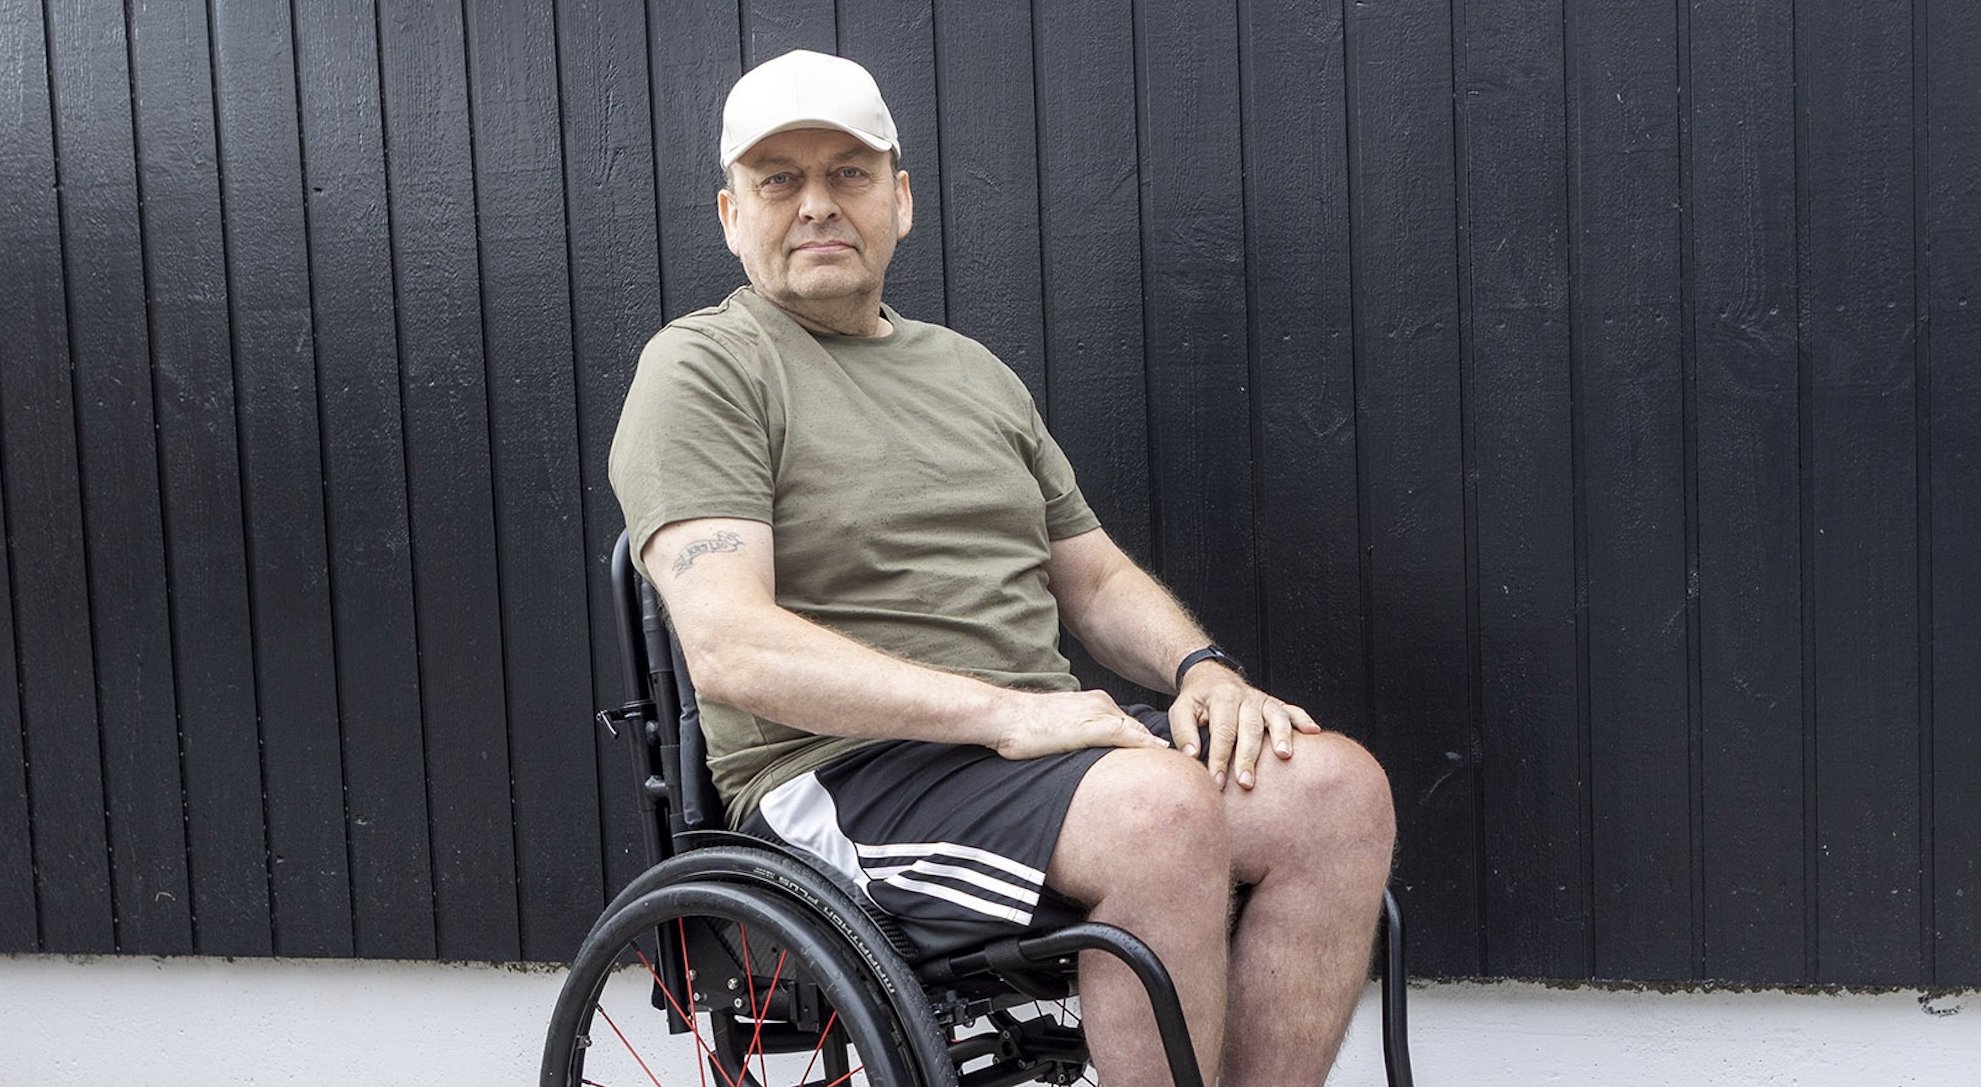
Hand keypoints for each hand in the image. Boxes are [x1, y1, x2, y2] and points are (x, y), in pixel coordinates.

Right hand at [991, 689, 1171, 760]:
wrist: (1004, 716)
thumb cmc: (1024, 727)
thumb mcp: (1058, 730)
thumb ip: (1077, 738)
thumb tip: (1085, 757)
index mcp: (1094, 704)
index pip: (1129, 725)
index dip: (1146, 742)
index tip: (1164, 758)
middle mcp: (1100, 705)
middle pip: (1138, 728)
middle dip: (1158, 747)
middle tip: (1183, 763)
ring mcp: (1096, 715)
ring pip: (1137, 732)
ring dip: (1157, 749)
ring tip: (1180, 765)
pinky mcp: (1090, 728)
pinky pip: (1125, 737)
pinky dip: (1145, 746)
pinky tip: (1160, 756)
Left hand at [1168, 667, 1321, 789]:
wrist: (1212, 677)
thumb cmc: (1197, 700)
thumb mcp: (1181, 710)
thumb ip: (1184, 732)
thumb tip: (1192, 755)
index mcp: (1221, 698)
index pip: (1222, 731)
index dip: (1219, 758)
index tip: (1217, 780)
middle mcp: (1245, 697)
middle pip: (1249, 728)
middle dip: (1248, 757)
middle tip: (1246, 782)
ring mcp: (1262, 700)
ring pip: (1275, 717)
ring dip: (1281, 736)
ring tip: (1283, 756)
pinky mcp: (1274, 704)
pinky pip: (1292, 710)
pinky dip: (1303, 720)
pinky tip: (1313, 732)